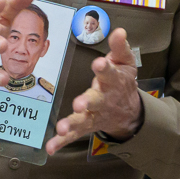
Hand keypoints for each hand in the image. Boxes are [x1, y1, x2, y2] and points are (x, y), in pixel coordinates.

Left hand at [47, 28, 141, 153]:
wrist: (129, 111)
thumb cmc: (122, 81)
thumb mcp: (125, 62)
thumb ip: (120, 47)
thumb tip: (120, 31)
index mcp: (112, 81)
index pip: (109, 73)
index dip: (104, 68)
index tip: (100, 63)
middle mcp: (103, 99)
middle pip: (96, 100)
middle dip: (88, 101)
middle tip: (80, 103)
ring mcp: (94, 114)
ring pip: (83, 119)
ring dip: (72, 123)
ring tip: (62, 127)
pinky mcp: (85, 125)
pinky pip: (73, 134)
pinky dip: (62, 141)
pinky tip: (51, 147)